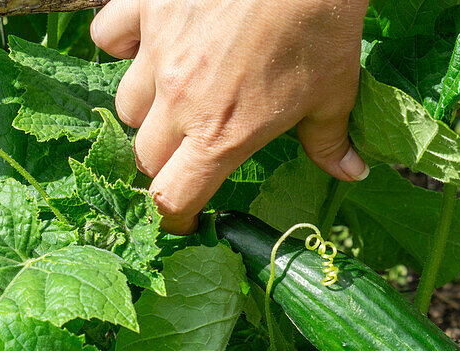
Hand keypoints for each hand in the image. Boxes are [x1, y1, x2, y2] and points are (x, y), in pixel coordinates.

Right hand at [91, 0, 370, 233]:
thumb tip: (350, 173)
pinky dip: (123, 45)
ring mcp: (155, 50)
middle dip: (165, 164)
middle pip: (144, 155)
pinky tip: (152, 43)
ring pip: (124, 102)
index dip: (173, 219)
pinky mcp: (143, 5)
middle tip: (190, 153)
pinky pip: (108, 38)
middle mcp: (178, 99)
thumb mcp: (334, 93)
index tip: (184, 220)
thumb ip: (330, 141)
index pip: (171, 198)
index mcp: (221, 135)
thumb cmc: (321, 27)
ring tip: (177, 97)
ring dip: (146, 110)